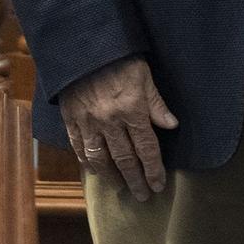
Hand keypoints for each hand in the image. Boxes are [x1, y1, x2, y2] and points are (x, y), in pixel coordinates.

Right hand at [57, 56, 177, 199]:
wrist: (83, 47)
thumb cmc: (119, 58)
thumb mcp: (144, 76)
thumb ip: (157, 103)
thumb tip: (172, 125)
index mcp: (132, 110)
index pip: (146, 148)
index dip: (154, 169)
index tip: (158, 185)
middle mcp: (110, 121)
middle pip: (125, 159)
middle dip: (136, 180)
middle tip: (143, 196)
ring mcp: (88, 122)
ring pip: (100, 158)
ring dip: (112, 176)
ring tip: (120, 187)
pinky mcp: (71, 119)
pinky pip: (78, 147)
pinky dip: (87, 162)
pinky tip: (94, 171)